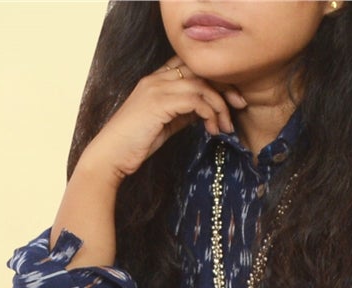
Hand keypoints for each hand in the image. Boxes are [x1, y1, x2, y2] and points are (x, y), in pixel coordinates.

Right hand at [79, 55, 247, 183]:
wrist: (110, 156)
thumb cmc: (135, 144)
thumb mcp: (165, 124)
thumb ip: (182, 112)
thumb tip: (205, 110)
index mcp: (156, 80)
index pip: (191, 66)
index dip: (214, 78)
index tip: (231, 99)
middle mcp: (156, 78)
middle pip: (200, 70)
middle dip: (225, 86)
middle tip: (240, 106)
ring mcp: (157, 88)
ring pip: (200, 84)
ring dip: (219, 105)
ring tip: (226, 126)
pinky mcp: (159, 103)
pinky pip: (195, 99)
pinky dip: (209, 113)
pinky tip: (213, 130)